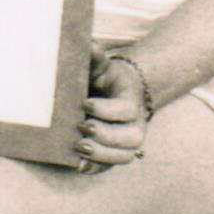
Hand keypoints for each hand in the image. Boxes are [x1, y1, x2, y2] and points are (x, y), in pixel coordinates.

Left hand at [79, 51, 151, 168]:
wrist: (112, 94)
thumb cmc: (103, 78)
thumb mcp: (100, 66)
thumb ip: (95, 58)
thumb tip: (88, 44)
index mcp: (131, 101)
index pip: (126, 109)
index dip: (107, 110)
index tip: (84, 103)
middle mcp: (134, 124)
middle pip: (131, 138)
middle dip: (106, 135)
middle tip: (81, 127)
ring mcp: (126, 142)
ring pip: (124, 156)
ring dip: (101, 155)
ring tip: (78, 146)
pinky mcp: (114, 153)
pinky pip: (109, 167)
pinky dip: (95, 168)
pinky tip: (78, 164)